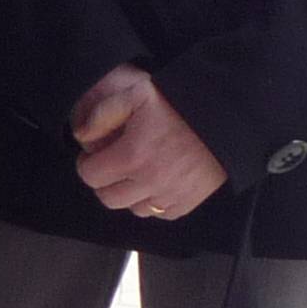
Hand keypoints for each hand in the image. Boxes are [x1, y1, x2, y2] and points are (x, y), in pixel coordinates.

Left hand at [70, 65, 226, 220]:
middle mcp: (150, 181)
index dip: (87, 164)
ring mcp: (171, 194)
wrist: (225, 115)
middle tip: (112, 166)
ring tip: (136, 173)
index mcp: (132, 155)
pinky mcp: (190, 201)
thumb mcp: (135, 94)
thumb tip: (82, 137)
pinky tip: (157, 182)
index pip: (90, 176)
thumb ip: (103, 114)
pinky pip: (161, 213)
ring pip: (134, 208)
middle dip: (105, 182)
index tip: (94, 155)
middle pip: (108, 198)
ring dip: (130, 194)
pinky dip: (155, 202)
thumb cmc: (179, 103)